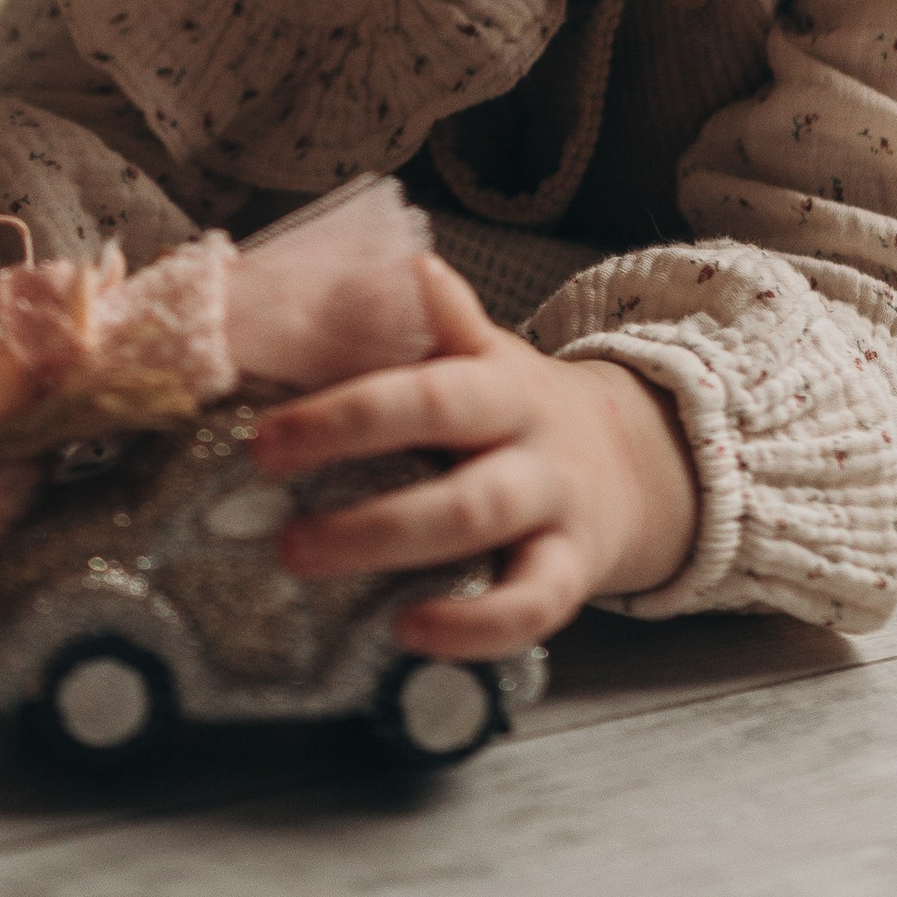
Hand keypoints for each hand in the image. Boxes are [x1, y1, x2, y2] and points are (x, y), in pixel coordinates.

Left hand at [252, 256, 698, 655]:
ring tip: (302, 556)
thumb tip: (400, 264)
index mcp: (494, 375)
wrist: (634, 464)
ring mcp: (554, 501)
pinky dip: (474, 625)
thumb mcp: (484, 358)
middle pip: (446, 425)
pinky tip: (408, 631)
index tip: (266, 437)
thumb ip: (436, 325)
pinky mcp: (573, 569)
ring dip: (386, 536)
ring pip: (479, 512)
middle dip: (349, 443)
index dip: (345, 408)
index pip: (421, 378)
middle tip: (262, 473)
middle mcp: (526, 431)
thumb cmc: (519, 413)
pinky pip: (533, 604)